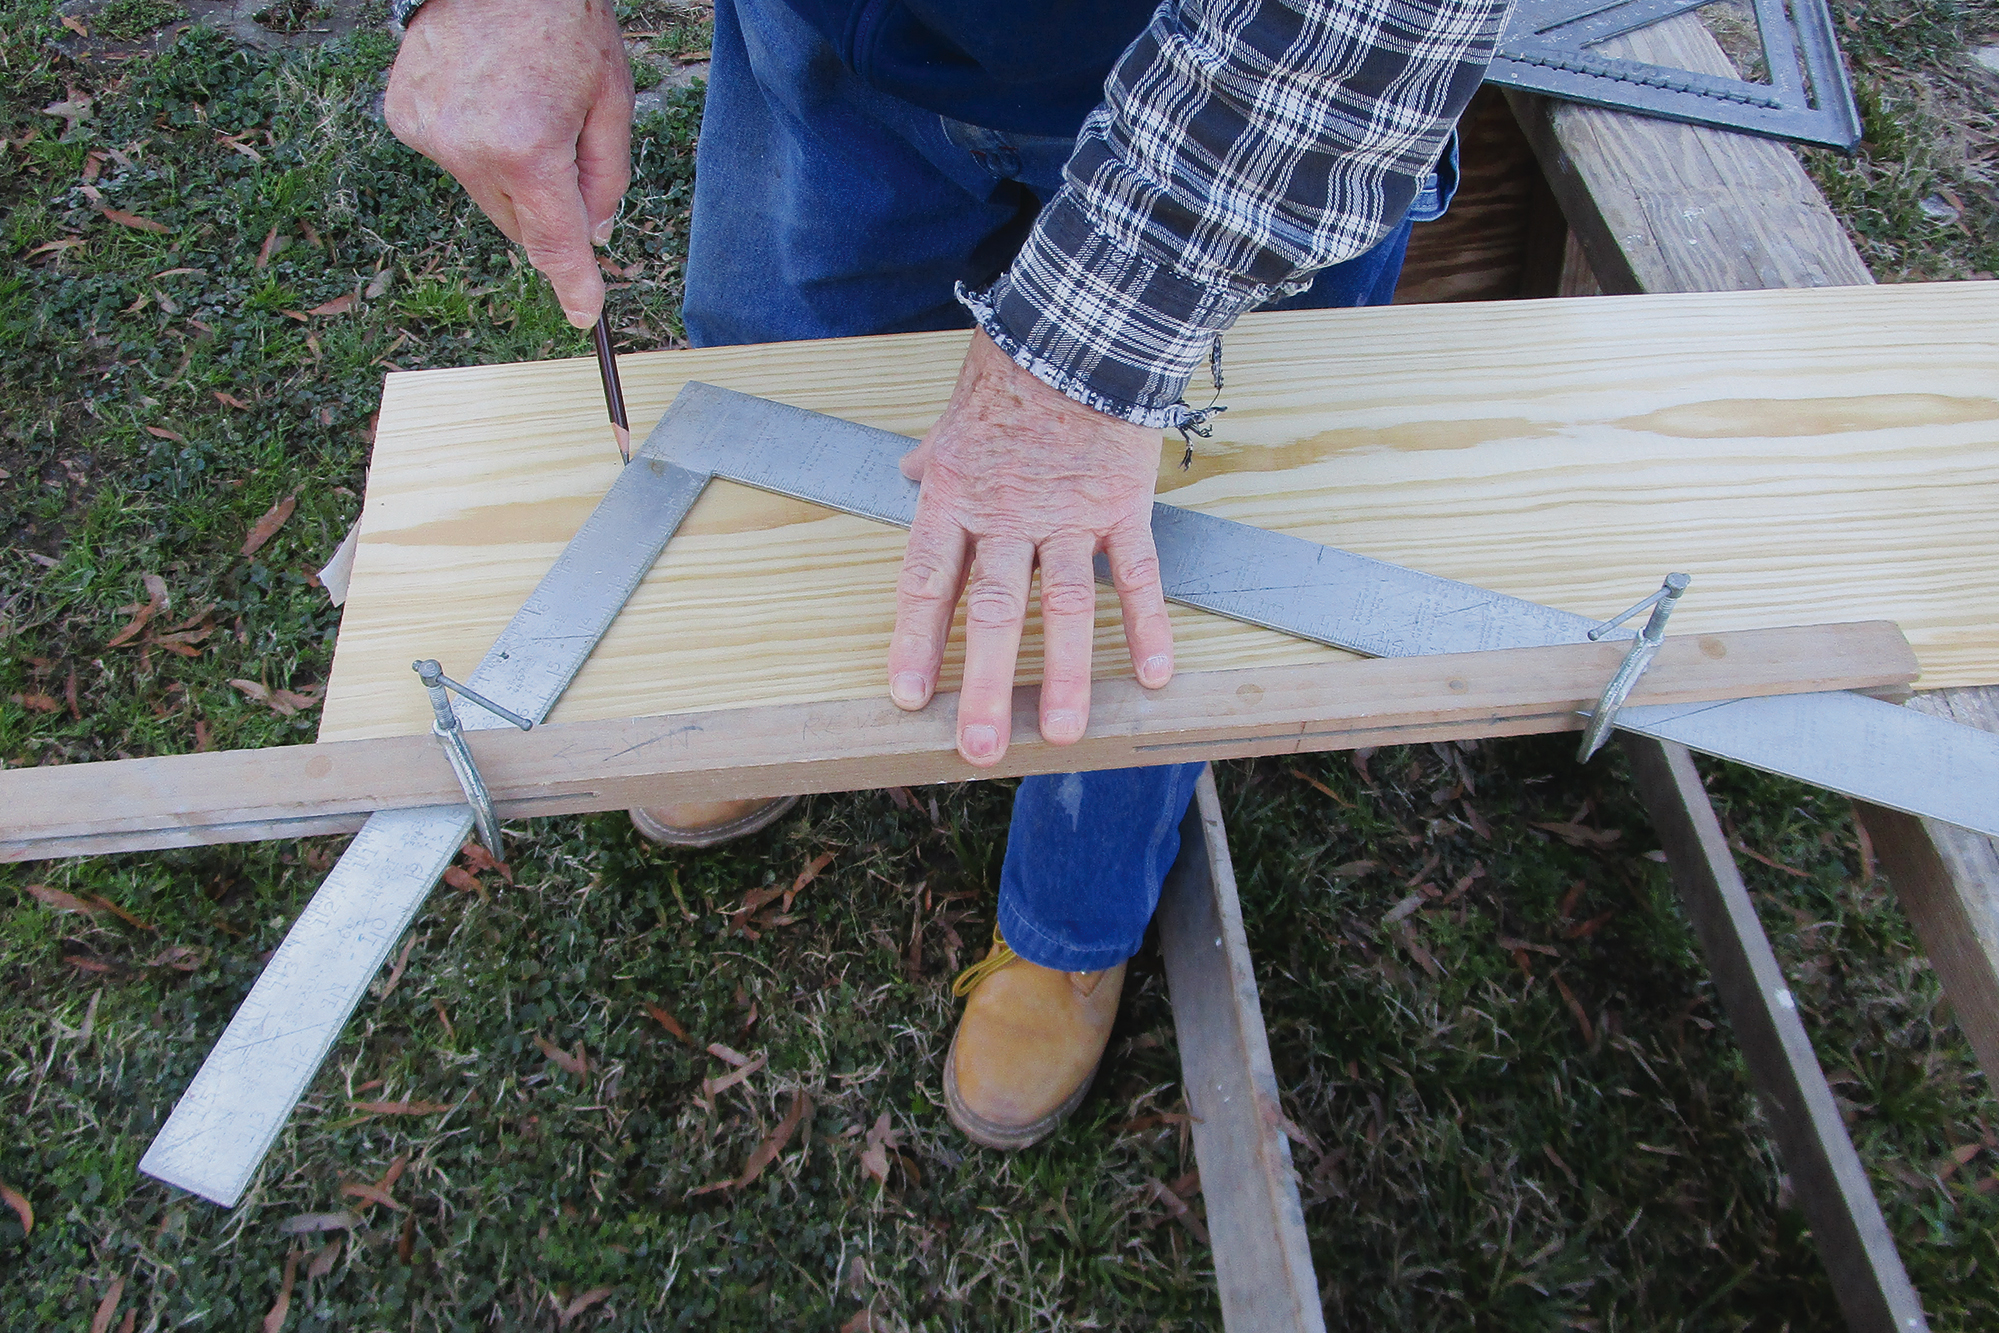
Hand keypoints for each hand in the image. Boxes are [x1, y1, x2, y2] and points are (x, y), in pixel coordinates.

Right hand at [385, 0, 632, 328]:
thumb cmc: (563, 23)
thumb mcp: (611, 102)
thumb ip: (606, 178)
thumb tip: (595, 234)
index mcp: (529, 152)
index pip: (555, 244)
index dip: (574, 285)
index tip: (585, 315)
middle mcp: (472, 153)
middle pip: (520, 223)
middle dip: (546, 206)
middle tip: (560, 146)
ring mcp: (432, 137)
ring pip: (485, 194)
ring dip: (508, 173)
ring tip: (518, 107)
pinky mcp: (406, 119)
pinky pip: (452, 159)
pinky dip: (472, 144)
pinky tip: (484, 97)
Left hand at [889, 330, 1174, 766]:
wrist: (1081, 323)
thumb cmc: (1012, 369)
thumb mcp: (955, 415)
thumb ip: (934, 459)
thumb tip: (907, 473)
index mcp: (955, 496)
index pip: (927, 580)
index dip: (916, 641)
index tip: (909, 697)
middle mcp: (1007, 514)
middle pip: (993, 610)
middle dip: (985, 684)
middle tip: (980, 748)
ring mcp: (1067, 513)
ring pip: (1065, 606)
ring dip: (1064, 674)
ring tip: (1064, 734)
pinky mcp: (1122, 504)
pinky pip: (1137, 573)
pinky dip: (1148, 623)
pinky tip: (1155, 675)